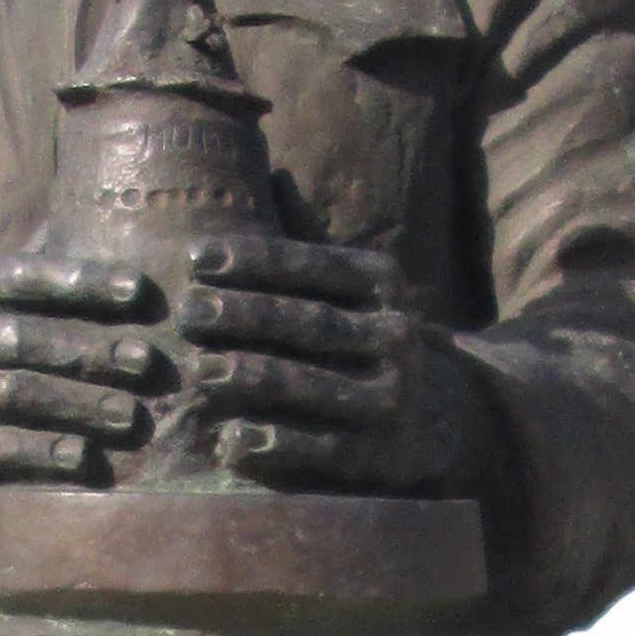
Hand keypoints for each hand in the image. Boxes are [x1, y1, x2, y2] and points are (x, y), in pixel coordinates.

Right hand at [0, 257, 164, 564]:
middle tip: (149, 363)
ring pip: (7, 393)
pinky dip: (35, 453)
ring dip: (77, 404)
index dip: (82, 282)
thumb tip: (99, 244)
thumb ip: (11, 291)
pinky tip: (80, 460)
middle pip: (20, 336)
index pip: (18, 276)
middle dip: (91, 348)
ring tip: (130, 418)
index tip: (141, 293)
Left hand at [166, 236, 499, 500]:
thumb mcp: (359, 290)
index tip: (196, 258)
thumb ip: (310, 256)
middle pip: (309, 322)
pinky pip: (322, 449)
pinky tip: (231, 439)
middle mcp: (393, 336)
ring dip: (250, 377)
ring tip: (199, 370)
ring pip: (311, 384)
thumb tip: (266, 180)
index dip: (253, 261)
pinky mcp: (380, 455)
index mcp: (382, 285)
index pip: (313, 266)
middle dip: (243, 316)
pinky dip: (275, 444)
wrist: (445, 418)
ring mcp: (390, 398)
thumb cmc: (368, 341)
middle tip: (188, 312)